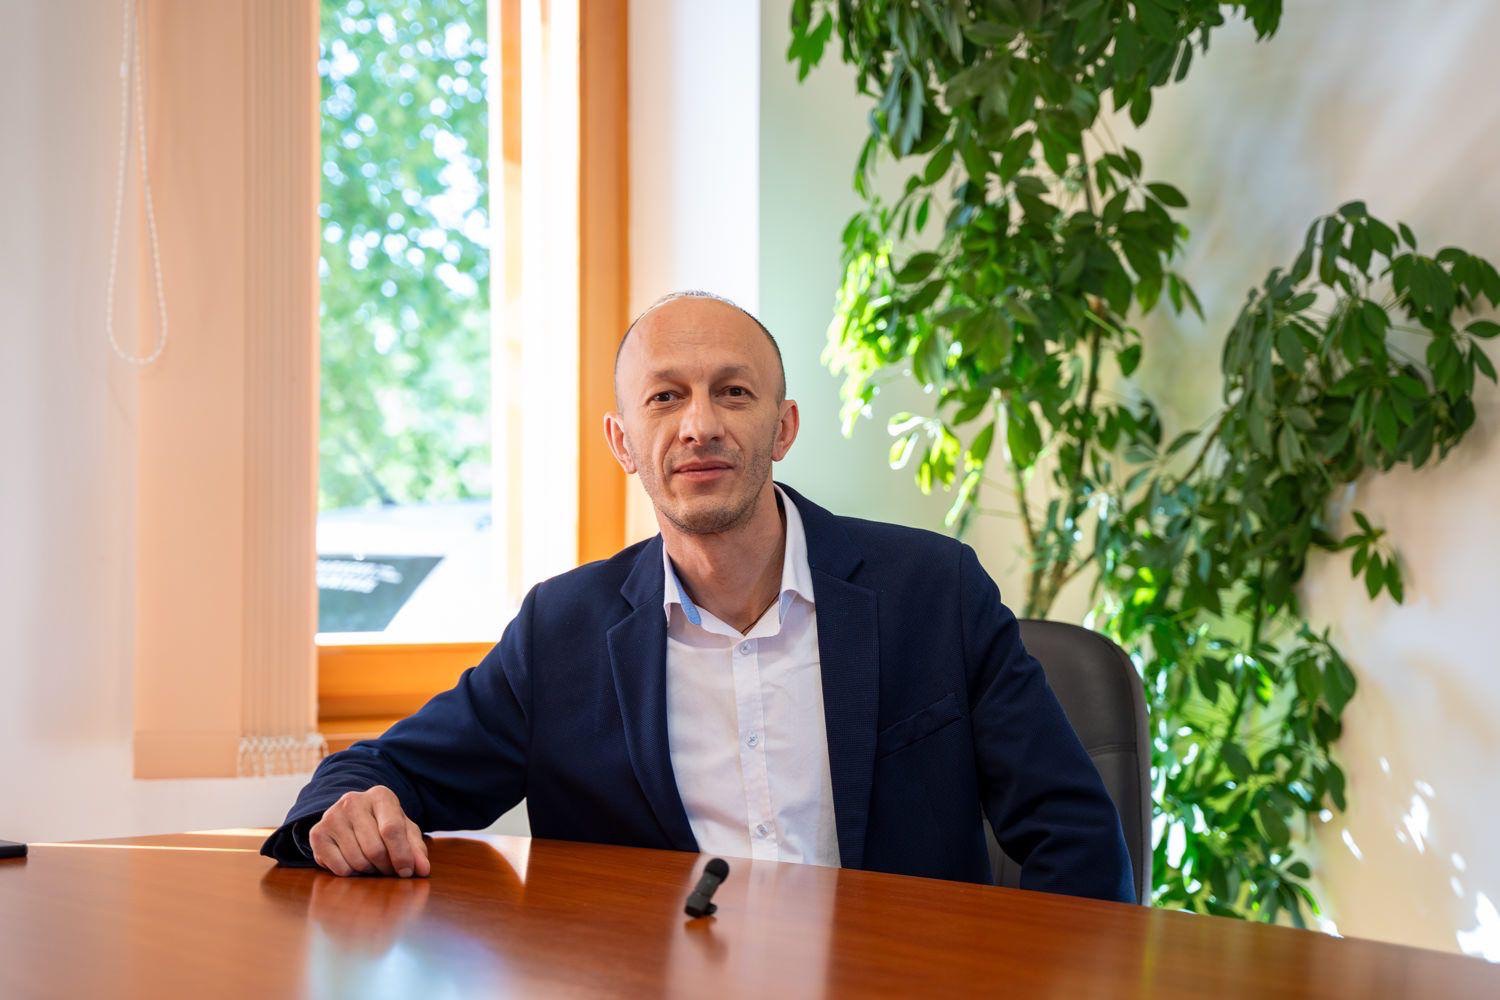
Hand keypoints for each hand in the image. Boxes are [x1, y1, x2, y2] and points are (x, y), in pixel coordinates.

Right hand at [308, 785, 430, 877]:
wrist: (350, 817)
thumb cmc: (383, 824)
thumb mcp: (404, 830)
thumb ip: (416, 849)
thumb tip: (423, 870)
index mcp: (380, 795)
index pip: (392, 829)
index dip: (402, 855)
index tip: (407, 872)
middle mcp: (353, 801)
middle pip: (374, 849)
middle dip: (386, 866)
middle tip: (389, 870)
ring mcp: (332, 816)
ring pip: (357, 860)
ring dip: (369, 870)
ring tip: (372, 863)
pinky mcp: (317, 833)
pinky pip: (339, 868)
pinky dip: (351, 873)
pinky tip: (354, 861)